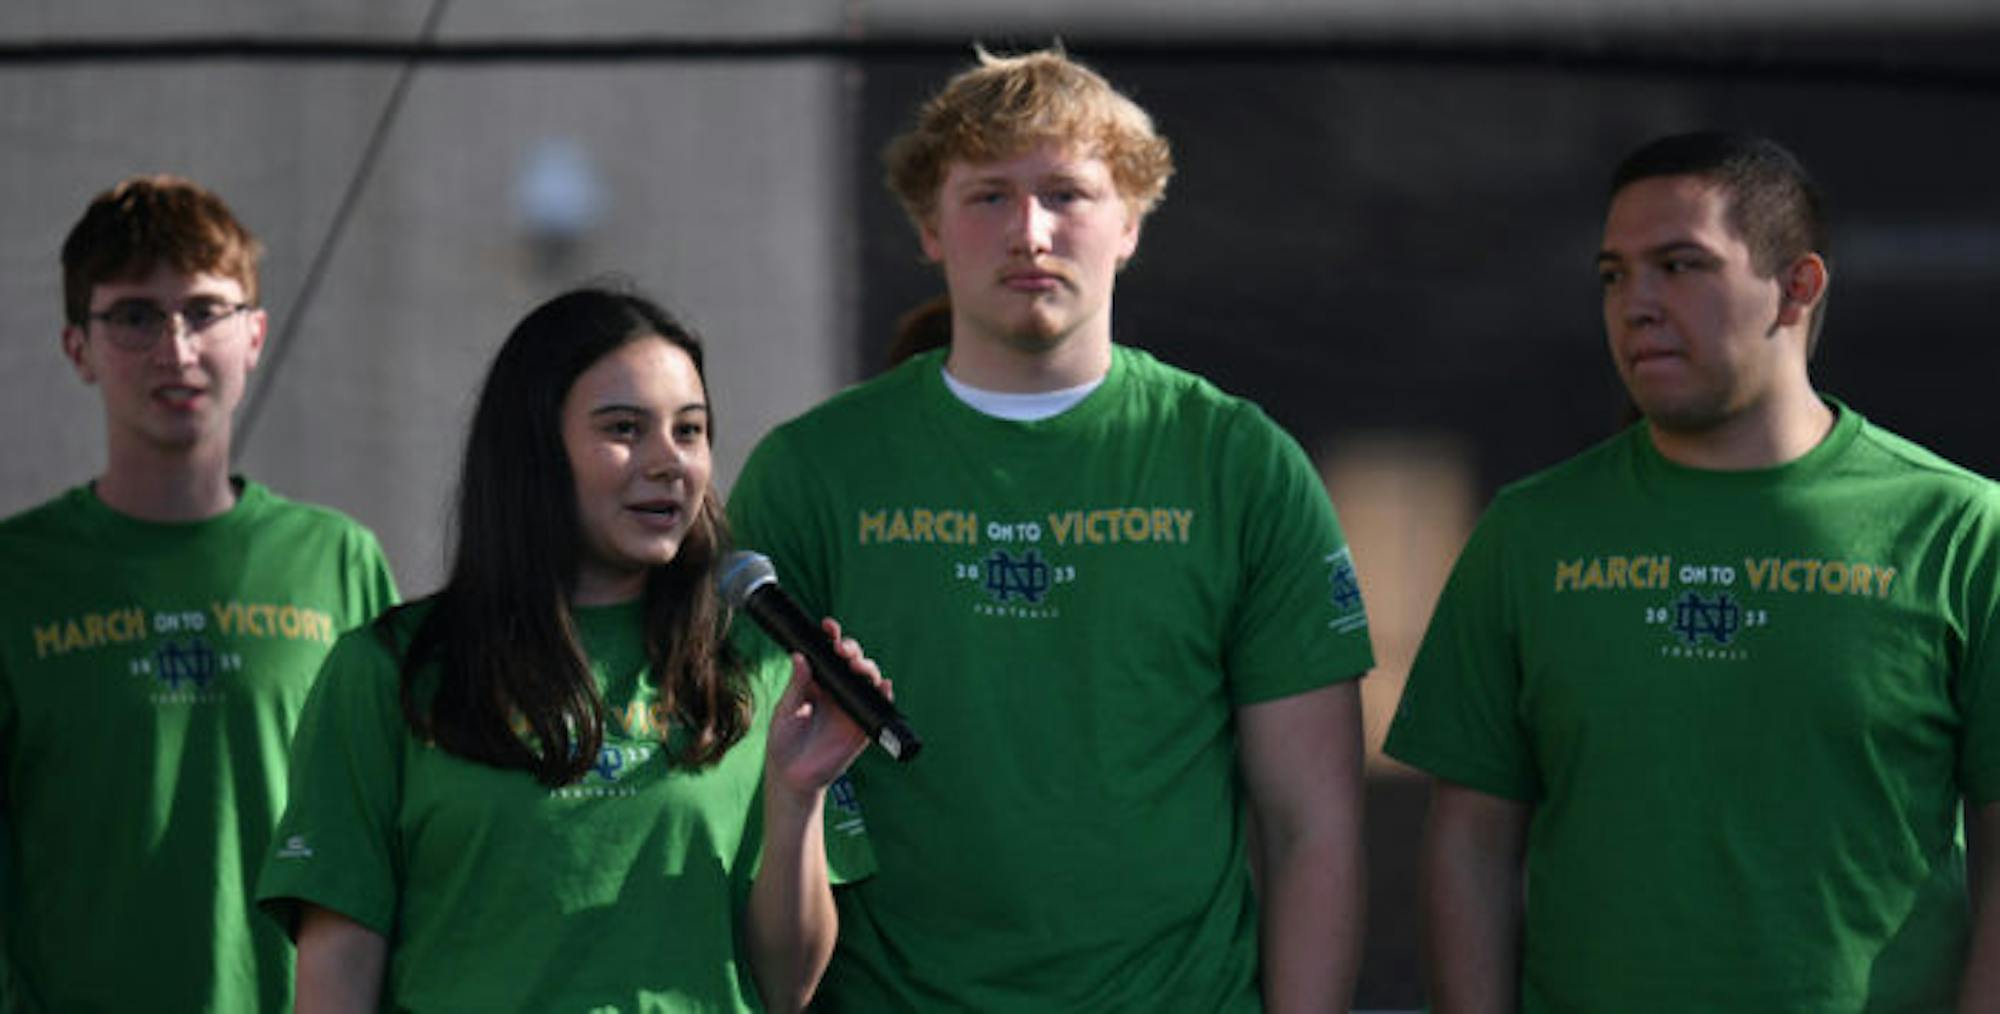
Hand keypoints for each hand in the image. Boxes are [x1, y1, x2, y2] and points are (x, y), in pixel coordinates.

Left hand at [764, 618, 889, 798]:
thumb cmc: (784, 742)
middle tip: (843, 650)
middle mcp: (837, 692)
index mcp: (817, 684)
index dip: (832, 638)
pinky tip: (883, 686)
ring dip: (868, 667)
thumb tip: (799, 657)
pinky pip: (878, 706)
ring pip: (867, 679)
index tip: (828, 626)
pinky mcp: (861, 726)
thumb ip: (796, 685)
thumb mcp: (785, 710)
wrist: (792, 777)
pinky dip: (884, 695)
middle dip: (852, 650)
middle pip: (852, 662)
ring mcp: (851, 708)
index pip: (828, 655)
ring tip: (859, 666)